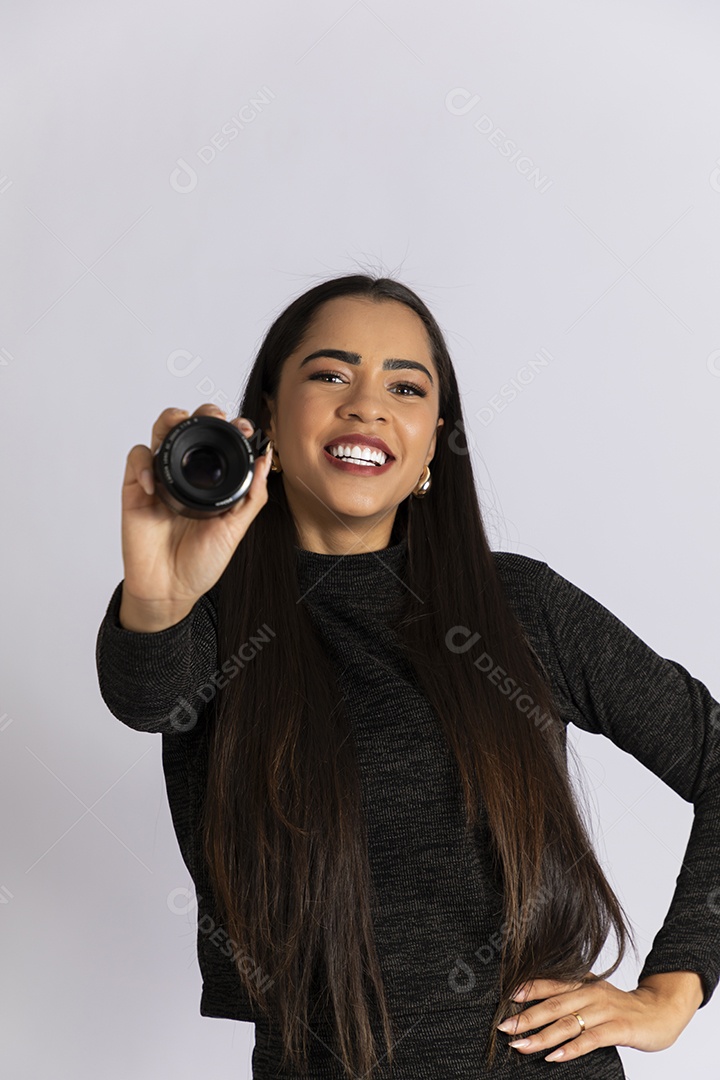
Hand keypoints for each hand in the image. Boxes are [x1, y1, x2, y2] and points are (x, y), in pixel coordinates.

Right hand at [120, 404, 272, 622]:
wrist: (170, 590)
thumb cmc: (201, 562)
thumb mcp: (235, 530)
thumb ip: (252, 497)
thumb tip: (266, 459)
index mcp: (211, 480)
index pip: (220, 441)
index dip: (230, 427)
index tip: (244, 429)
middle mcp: (186, 474)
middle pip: (190, 427)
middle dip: (203, 414)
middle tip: (217, 418)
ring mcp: (160, 479)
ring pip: (161, 432)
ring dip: (170, 420)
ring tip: (180, 423)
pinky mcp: (136, 490)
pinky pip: (137, 460)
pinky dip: (144, 464)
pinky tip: (154, 484)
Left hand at [495, 973, 699, 1062]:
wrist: (661, 1010)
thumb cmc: (622, 1006)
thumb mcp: (594, 995)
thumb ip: (571, 997)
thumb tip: (539, 1006)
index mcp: (583, 982)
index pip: (550, 983)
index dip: (527, 989)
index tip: (504, 998)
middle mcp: (590, 993)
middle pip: (553, 1005)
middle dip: (526, 1017)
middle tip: (503, 1027)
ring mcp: (605, 1010)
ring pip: (567, 1022)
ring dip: (542, 1036)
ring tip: (520, 1046)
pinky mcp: (619, 1028)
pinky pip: (590, 1039)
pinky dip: (571, 1049)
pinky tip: (554, 1057)